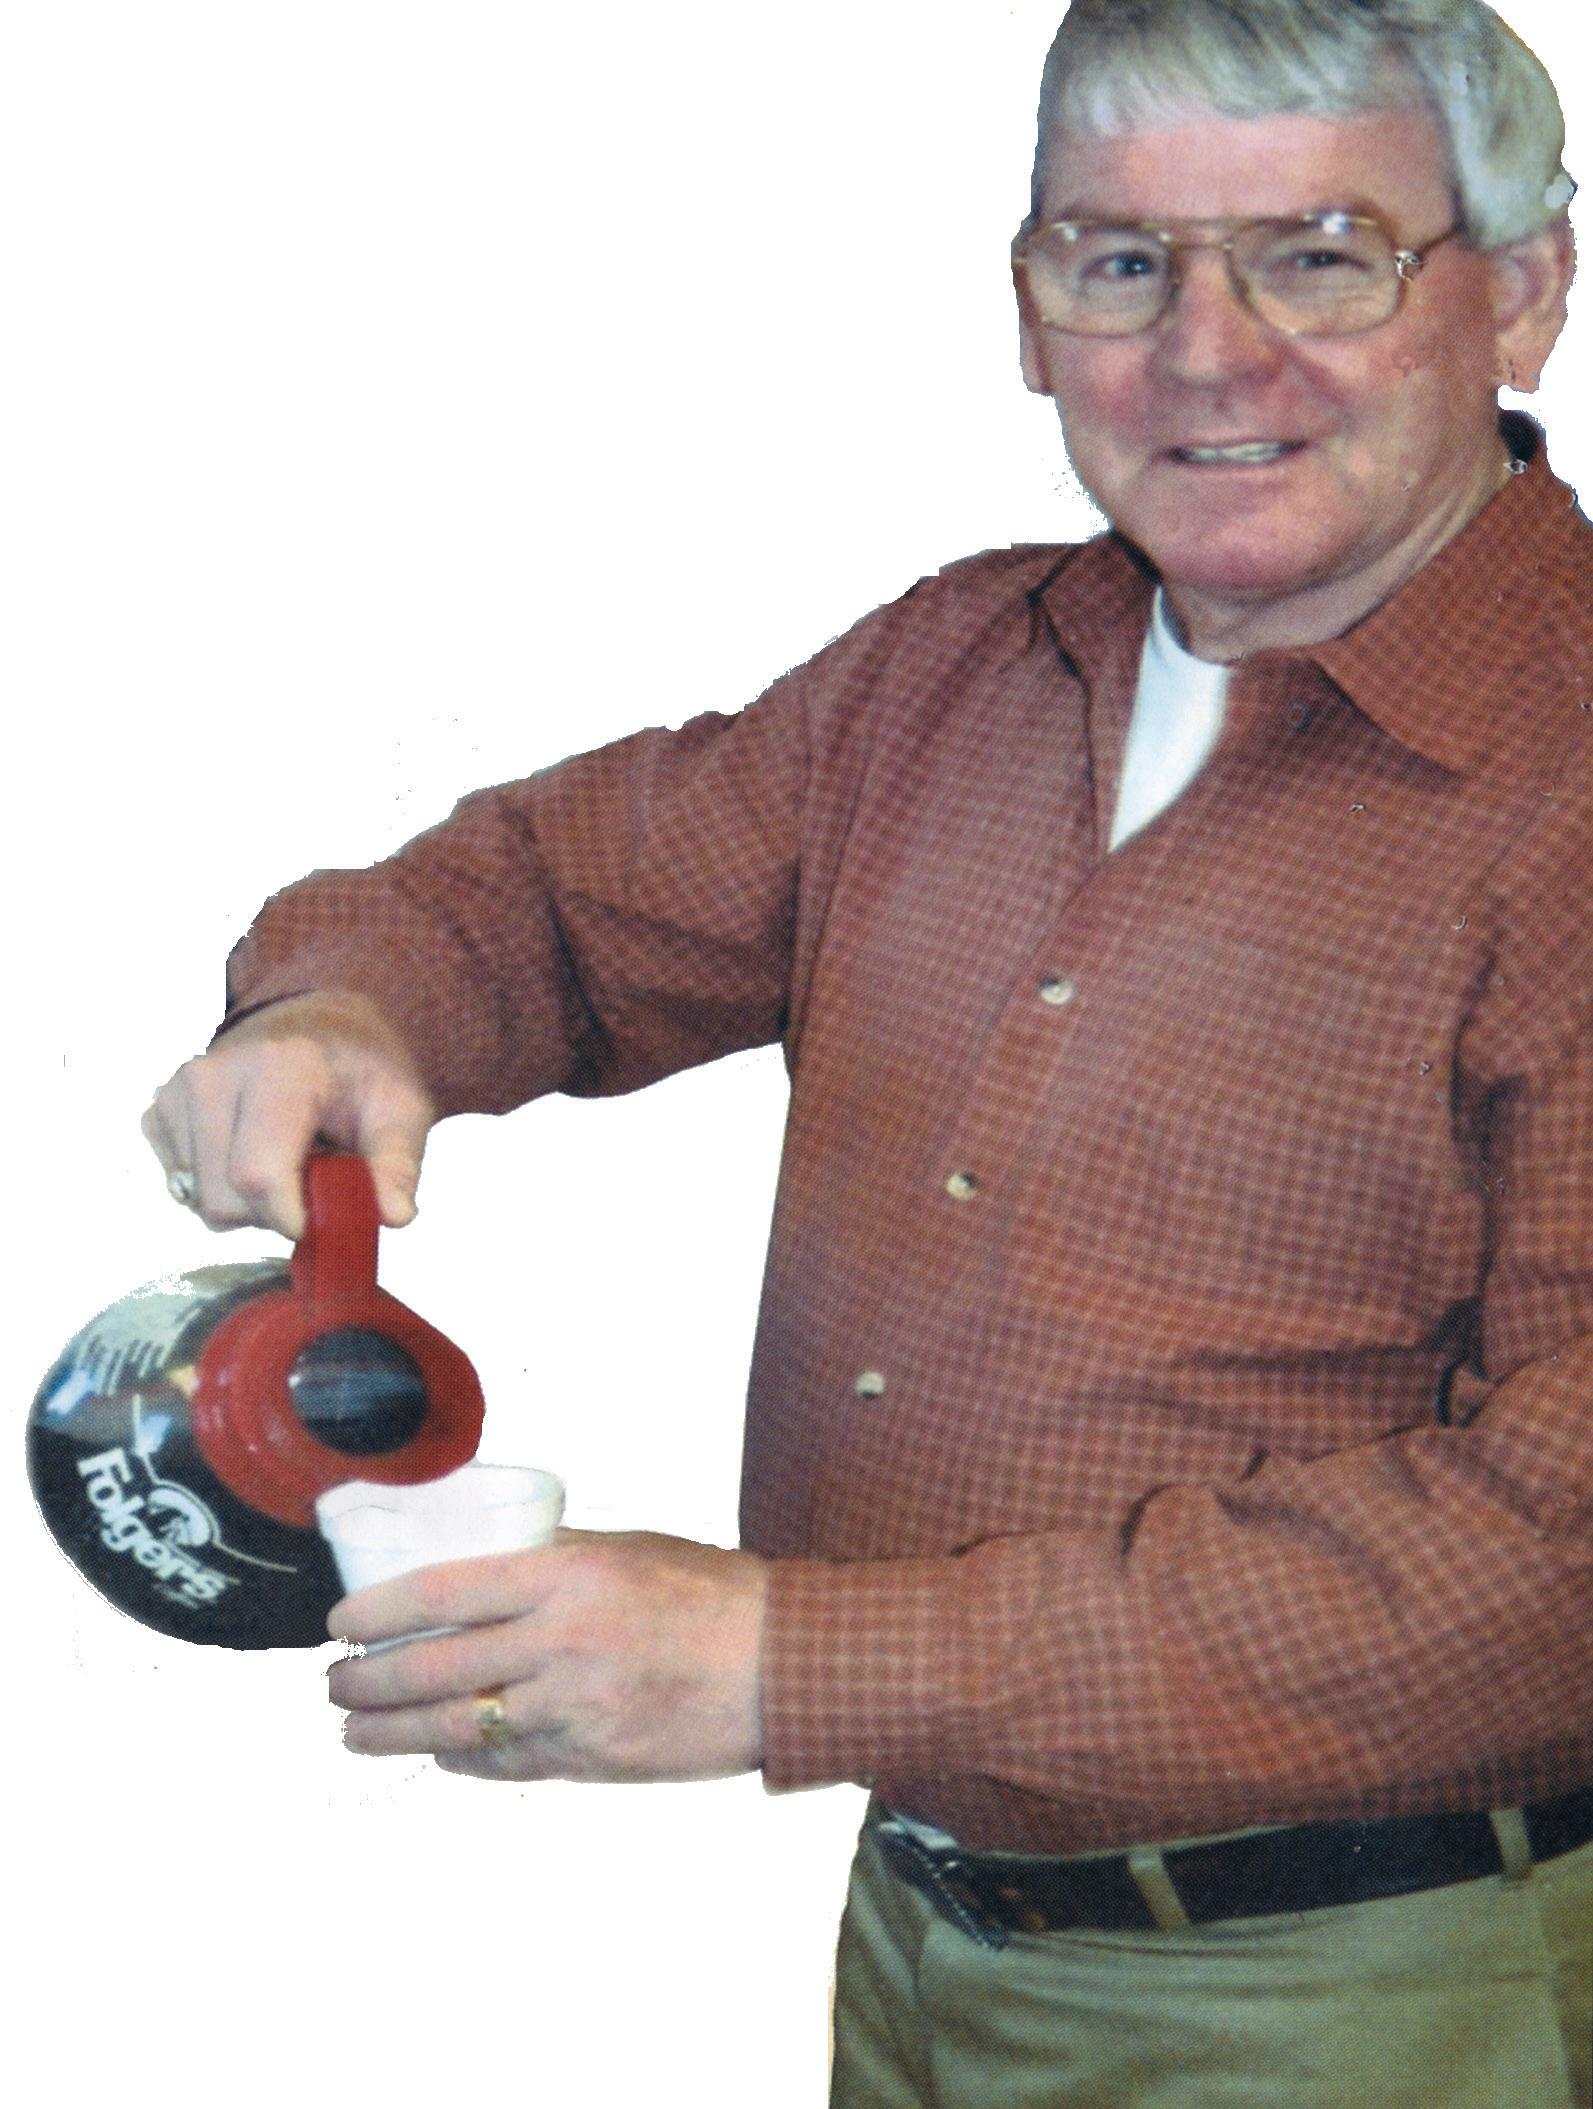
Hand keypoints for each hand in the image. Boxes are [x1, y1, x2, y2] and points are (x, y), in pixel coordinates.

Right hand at [142, 991, 434, 1237]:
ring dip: (248, 1203)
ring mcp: (177, 1092)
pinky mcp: (158, 1112)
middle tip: (312, 1182)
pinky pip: (182, 1186)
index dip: (288, 1216)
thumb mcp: (401, 1108)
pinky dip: (220, 1187)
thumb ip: (398, 1163)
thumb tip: (394, 1215)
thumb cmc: (359, 1071)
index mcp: (279, 1067)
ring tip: (285, 1160)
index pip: (258, 1172)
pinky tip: (251, 1153)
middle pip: (225, 1198)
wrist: (316, 1025)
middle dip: (273, 1212)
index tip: (318, 1225)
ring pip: (200, 1199)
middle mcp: (213, 1075)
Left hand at [326, 1531, 767, 1782]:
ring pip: (460, 1727)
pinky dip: (464, 1760)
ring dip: (395, 1734)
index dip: (379, 1611)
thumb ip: (552, 1560)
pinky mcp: (593, 1760)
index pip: (444, 1592)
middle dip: (369, 1684)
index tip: (338, 1623)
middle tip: (333, 1685)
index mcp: (567, 1576)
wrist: (780, 1664)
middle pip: (436, 1670)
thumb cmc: (708, 1593)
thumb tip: (482, 1563)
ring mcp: (576, 1709)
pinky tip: (436, 1753)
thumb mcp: (625, 1548)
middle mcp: (563, 1643)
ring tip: (355, 1731)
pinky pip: (509, 1763)